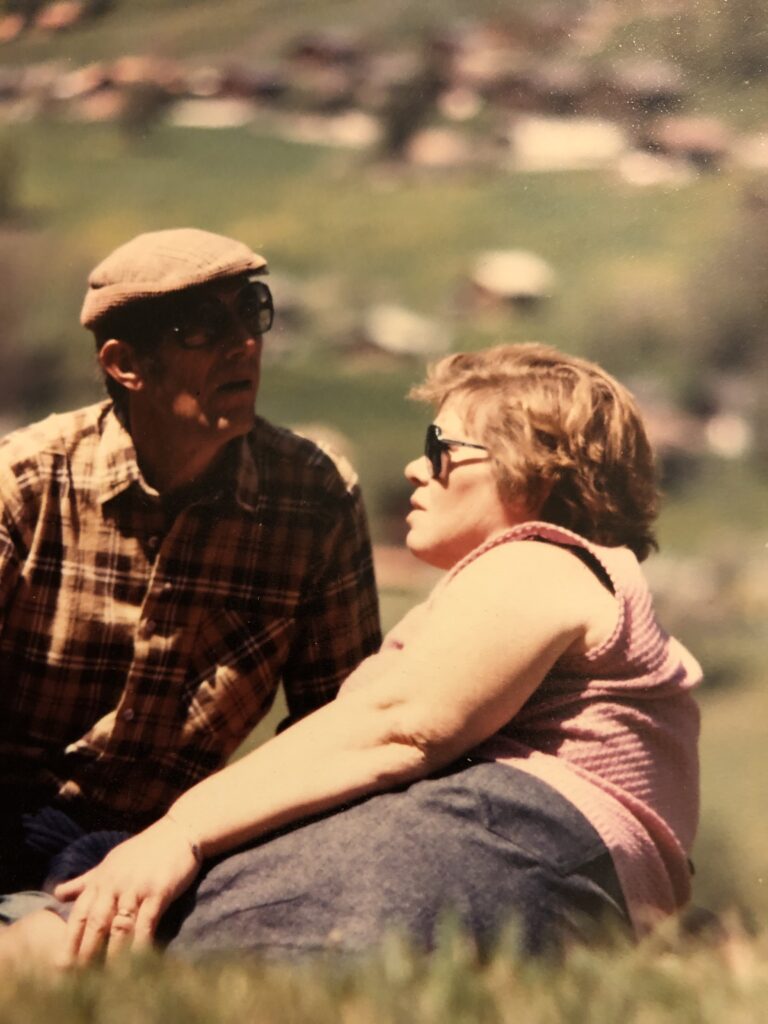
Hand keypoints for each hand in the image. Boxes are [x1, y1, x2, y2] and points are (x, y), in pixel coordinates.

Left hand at [53, 815, 201, 964]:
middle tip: (79, 977)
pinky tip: (138, 959)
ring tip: (107, 978)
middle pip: (96, 923)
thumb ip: (85, 880)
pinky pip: (147, 921)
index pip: (80, 914)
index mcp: (101, 879)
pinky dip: (141, 941)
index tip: (61, 965)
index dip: (70, 940)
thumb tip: (57, 894)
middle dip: (86, 951)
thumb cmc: (144, 850)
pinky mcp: (159, 890)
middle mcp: (115, 884)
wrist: (179, 831)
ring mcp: (137, 887)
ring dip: (113, 952)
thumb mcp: (110, 862)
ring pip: (120, 925)